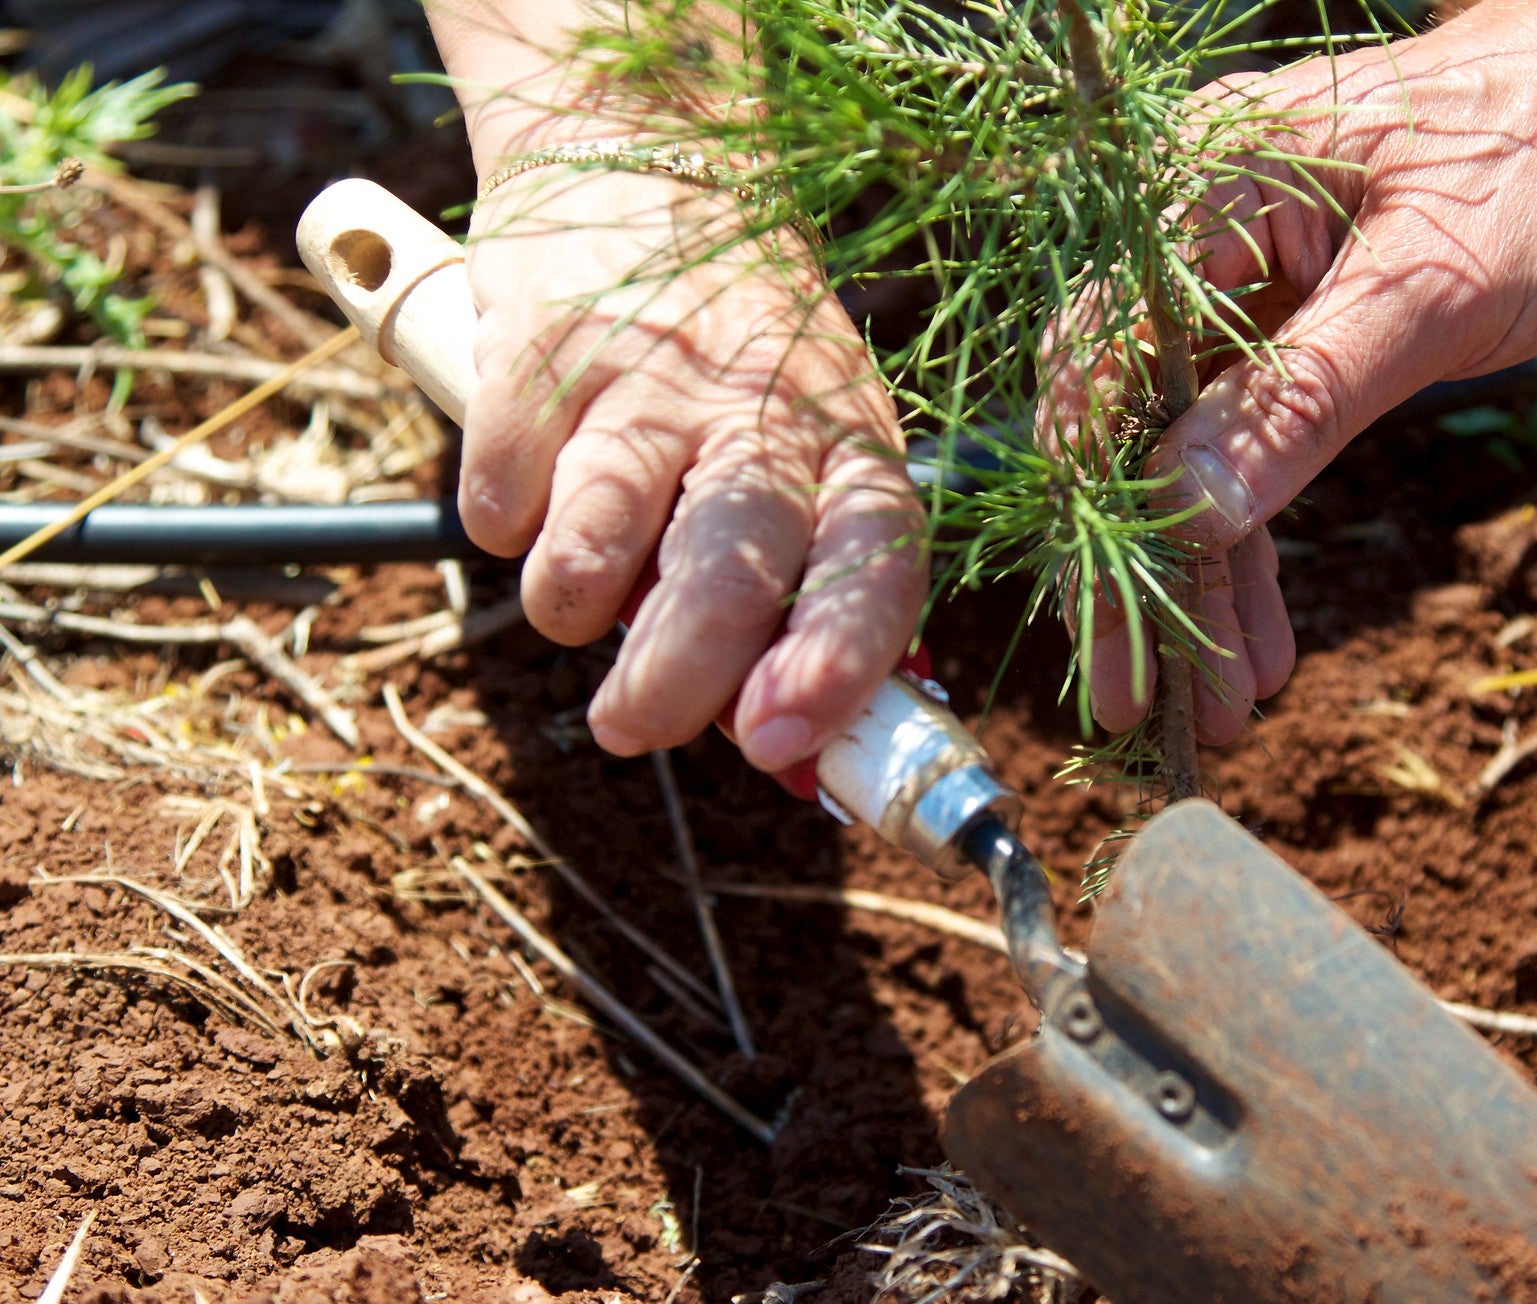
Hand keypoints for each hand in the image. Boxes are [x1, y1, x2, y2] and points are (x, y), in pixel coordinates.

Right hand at [460, 169, 924, 768]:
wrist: (640, 156)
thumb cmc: (743, 353)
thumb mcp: (815, 440)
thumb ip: (802, 588)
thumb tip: (792, 757)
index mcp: (852, 441)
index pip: (875, 564)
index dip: (836, 664)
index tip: (781, 741)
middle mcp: (761, 409)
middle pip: (728, 572)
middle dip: (676, 679)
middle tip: (631, 728)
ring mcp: (645, 378)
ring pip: (596, 547)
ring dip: (572, 606)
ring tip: (577, 594)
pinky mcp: (536, 349)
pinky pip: (502, 500)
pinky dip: (507, 526)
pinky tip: (536, 488)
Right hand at [1064, 0, 1536, 741]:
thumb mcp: (1434, 285)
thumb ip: (1306, 395)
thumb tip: (1188, 509)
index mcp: (1198, 192)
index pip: (1104, 368)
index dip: (1105, 508)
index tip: (1116, 630)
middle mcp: (1184, 239)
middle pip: (1123, 428)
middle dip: (1140, 572)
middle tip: (1139, 703)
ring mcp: (1221, 291)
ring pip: (1179, 458)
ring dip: (1197, 582)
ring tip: (1215, 707)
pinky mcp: (1265, 336)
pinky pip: (1237, 451)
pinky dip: (1246, 544)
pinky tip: (1258, 642)